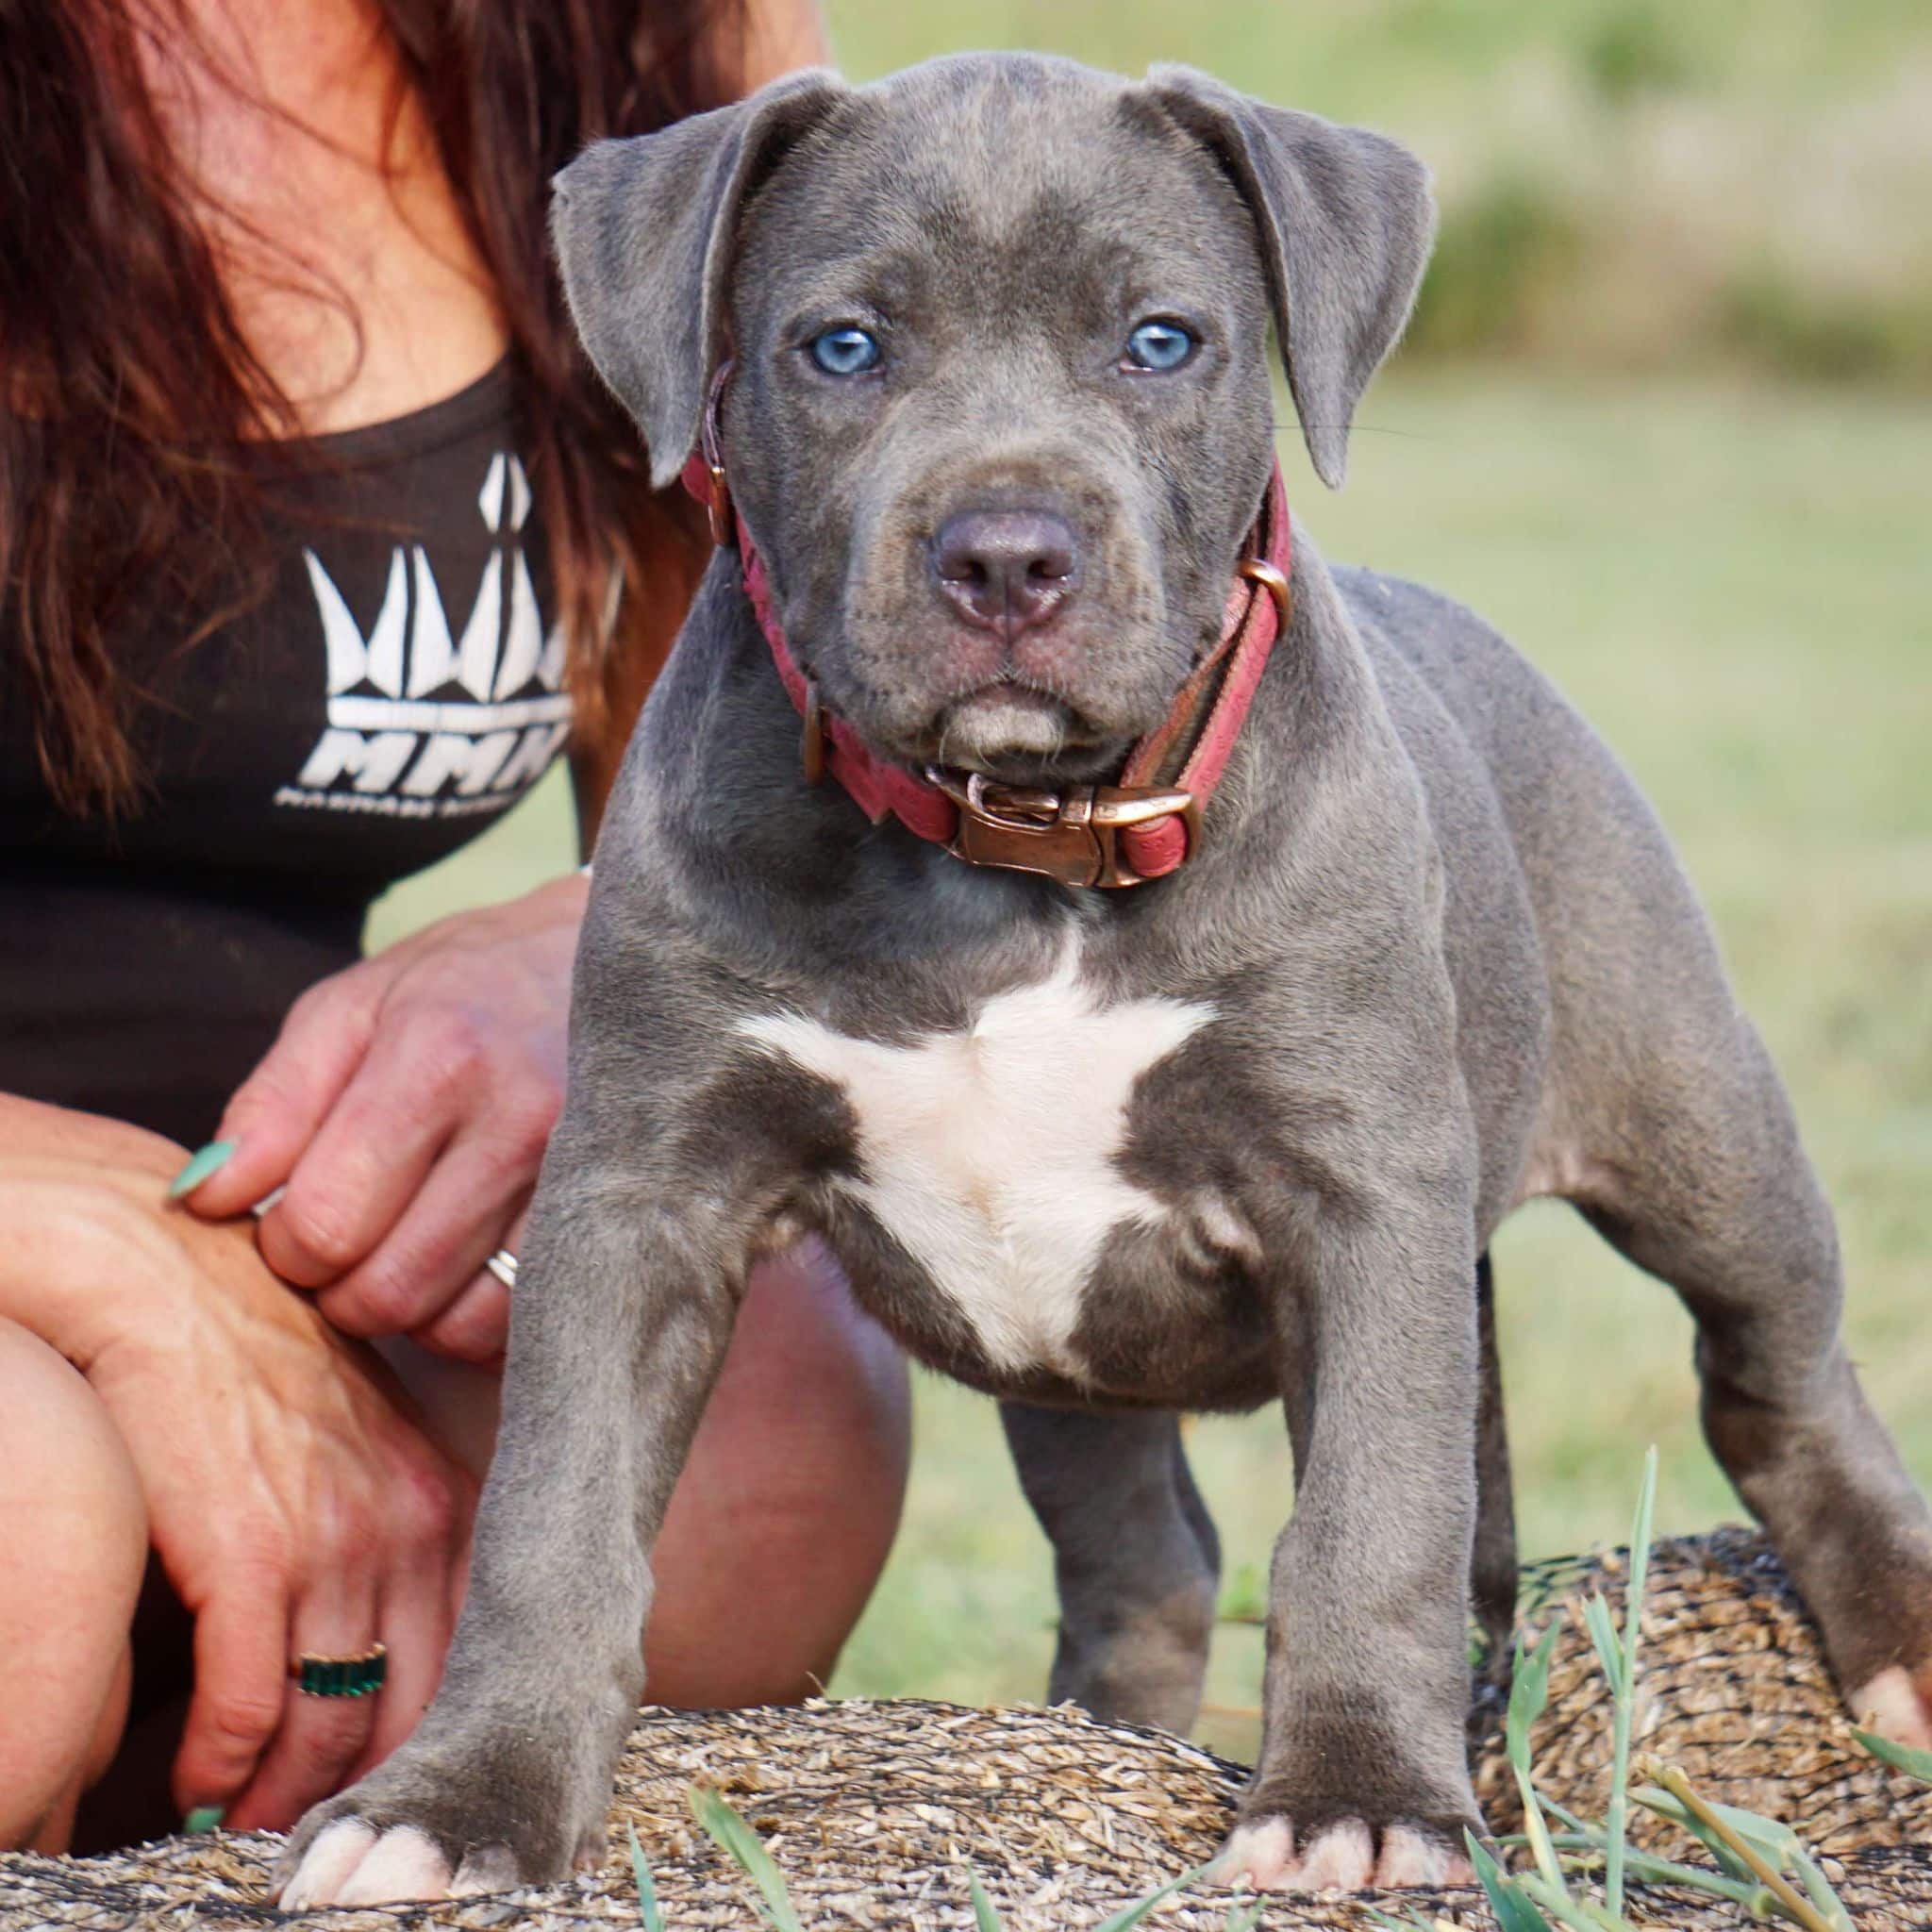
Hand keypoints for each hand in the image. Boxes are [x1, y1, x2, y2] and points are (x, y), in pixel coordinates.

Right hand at [16, 1160, 474, 1830]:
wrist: (167, 1281)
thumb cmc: (255, 1362)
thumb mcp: (360, 1439)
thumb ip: (389, 1528)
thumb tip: (385, 1639)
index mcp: (443, 1503)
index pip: (465, 1659)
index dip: (427, 1737)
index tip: (394, 1781)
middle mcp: (407, 1526)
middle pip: (407, 1708)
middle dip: (364, 1782)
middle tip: (319, 1824)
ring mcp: (332, 1543)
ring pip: (327, 1725)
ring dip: (283, 1789)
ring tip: (248, 1816)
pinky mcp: (247, 1556)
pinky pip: (245, 1707)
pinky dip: (220, 1762)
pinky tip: (197, 1777)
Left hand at [184, 874, 586, 1361]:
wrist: (621, 966)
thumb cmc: (470, 985)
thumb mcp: (352, 1008)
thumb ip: (273, 1105)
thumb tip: (206, 1201)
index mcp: (437, 1057)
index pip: (323, 1223)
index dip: (286, 1248)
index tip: (296, 1221)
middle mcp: (518, 1121)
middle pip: (388, 1288)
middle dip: (343, 1290)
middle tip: (349, 1244)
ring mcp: (581, 1175)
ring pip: (458, 1322)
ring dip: (412, 1309)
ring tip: (407, 1252)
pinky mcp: (617, 1215)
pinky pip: (522, 1322)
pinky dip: (477, 1317)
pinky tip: (467, 1265)